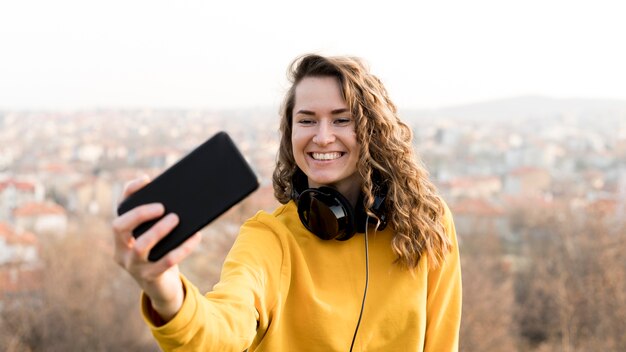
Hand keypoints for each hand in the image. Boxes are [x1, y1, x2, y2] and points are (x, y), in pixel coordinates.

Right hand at [111, 175, 201, 320]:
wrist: (162, 288)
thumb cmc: (160, 254)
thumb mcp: (156, 235)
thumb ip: (158, 218)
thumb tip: (175, 194)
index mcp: (121, 236)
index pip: (119, 209)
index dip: (129, 193)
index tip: (146, 180)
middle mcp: (121, 250)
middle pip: (119, 227)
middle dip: (140, 214)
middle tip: (162, 207)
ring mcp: (133, 266)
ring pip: (140, 246)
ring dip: (159, 231)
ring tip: (176, 219)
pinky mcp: (150, 278)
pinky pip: (166, 262)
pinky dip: (182, 248)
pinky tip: (196, 237)